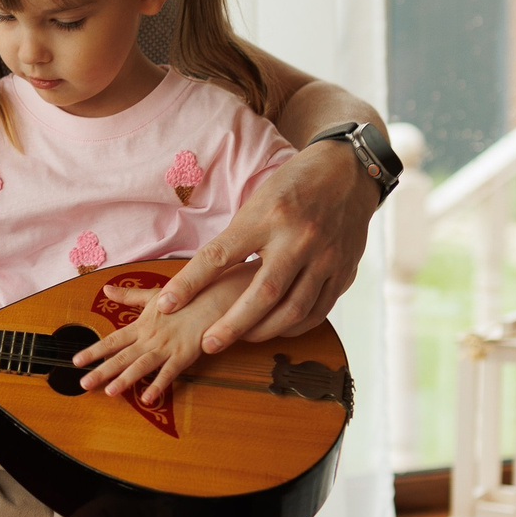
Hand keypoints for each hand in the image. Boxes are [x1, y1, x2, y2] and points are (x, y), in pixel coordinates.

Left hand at [73, 269, 253, 402]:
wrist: (215, 296)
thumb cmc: (186, 297)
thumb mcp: (155, 295)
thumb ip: (129, 296)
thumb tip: (107, 290)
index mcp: (142, 324)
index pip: (113, 339)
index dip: (94, 350)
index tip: (76, 361)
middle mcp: (150, 337)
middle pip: (122, 356)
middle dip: (102, 370)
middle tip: (84, 384)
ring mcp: (167, 346)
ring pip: (141, 365)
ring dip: (125, 379)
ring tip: (109, 392)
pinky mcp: (184, 354)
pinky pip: (169, 372)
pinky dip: (158, 385)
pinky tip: (148, 399)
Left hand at [149, 142, 378, 352]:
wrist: (348, 172)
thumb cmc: (292, 187)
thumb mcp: (258, 202)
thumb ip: (238, 240)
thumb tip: (206, 278)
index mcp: (268, 216)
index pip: (220, 255)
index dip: (190, 282)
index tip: (167, 304)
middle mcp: (299, 238)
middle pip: (263, 293)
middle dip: (232, 324)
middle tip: (207, 344)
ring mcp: (326, 257)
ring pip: (294, 309)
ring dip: (264, 331)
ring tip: (241, 338)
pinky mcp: (344, 270)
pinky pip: (319, 311)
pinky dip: (295, 326)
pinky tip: (277, 329)